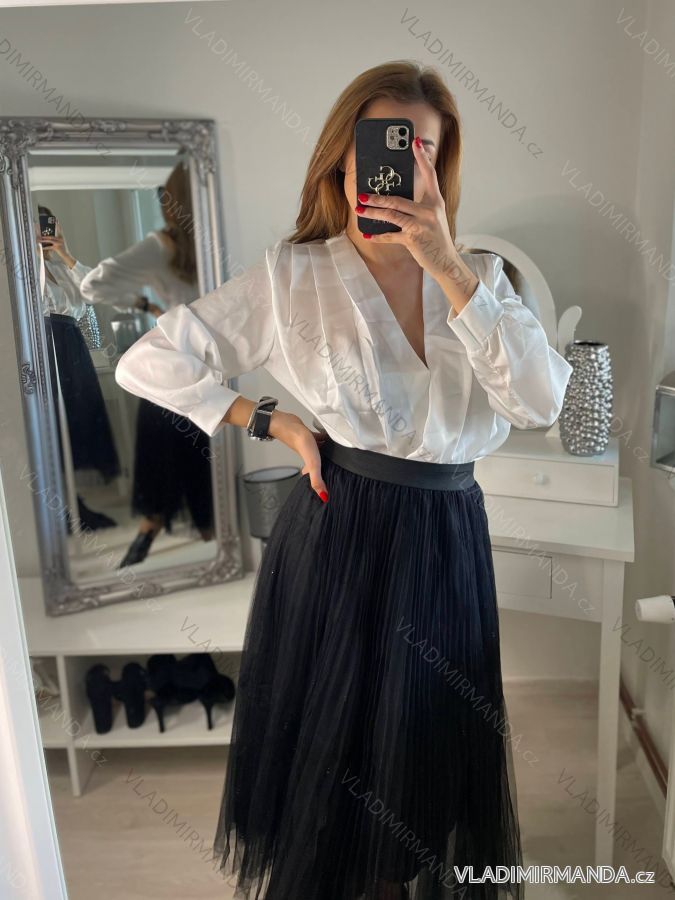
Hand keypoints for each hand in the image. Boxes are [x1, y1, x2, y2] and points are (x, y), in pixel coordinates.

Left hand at [36, 220, 74, 267]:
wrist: (67, 256)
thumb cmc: (63, 250)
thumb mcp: (60, 243)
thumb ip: (55, 239)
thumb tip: (47, 236)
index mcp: (61, 237)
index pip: (59, 228)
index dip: (57, 223)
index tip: (55, 218)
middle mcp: (61, 239)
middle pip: (51, 234)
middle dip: (45, 232)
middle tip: (40, 228)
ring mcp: (59, 243)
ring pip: (49, 239)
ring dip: (43, 239)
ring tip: (38, 239)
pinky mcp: (57, 247)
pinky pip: (49, 246)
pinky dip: (44, 246)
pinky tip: (40, 246)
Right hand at [268, 411, 328, 501]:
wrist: (290, 424)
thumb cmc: (300, 443)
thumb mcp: (312, 464)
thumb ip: (317, 480)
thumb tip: (323, 497)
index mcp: (310, 465)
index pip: (316, 477)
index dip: (321, 482)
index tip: (329, 486)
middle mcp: (310, 456)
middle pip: (319, 465)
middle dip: (326, 467)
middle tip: (336, 470)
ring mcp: (310, 446)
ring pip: (320, 452)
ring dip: (326, 453)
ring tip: (337, 455)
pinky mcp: (310, 436)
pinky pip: (319, 439)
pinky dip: (324, 439)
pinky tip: (331, 438)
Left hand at [355, 136, 476, 297]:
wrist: (446, 261)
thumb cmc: (436, 239)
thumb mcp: (433, 219)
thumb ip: (419, 207)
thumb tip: (394, 200)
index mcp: (436, 202)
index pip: (430, 175)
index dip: (422, 158)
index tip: (416, 142)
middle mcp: (430, 211)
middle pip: (399, 200)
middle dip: (378, 197)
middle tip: (362, 194)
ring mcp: (421, 225)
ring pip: (392, 215)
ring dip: (373, 212)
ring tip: (360, 209)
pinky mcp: (414, 240)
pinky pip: (391, 236)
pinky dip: (378, 236)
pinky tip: (367, 234)